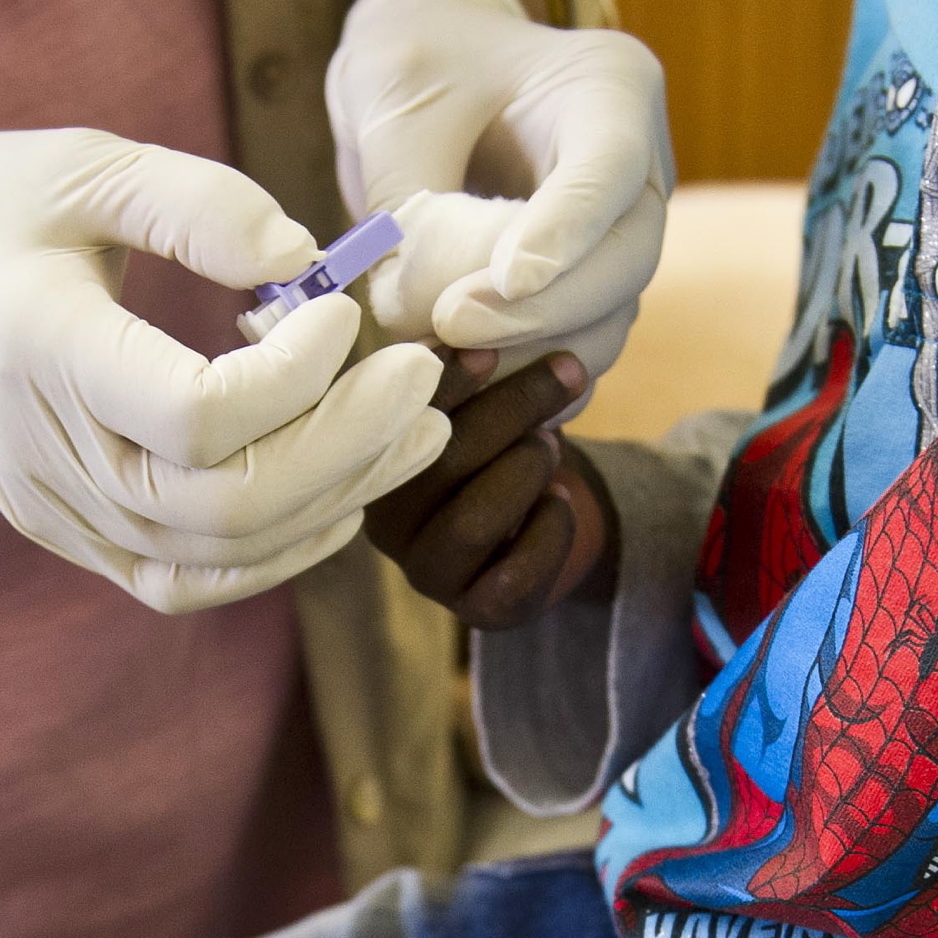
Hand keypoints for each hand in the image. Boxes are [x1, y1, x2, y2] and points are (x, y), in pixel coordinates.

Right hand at [0, 128, 447, 613]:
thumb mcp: (82, 164)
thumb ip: (197, 202)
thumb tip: (306, 260)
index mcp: (36, 347)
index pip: (196, 414)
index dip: (296, 377)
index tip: (345, 308)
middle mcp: (45, 453)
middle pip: (226, 503)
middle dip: (349, 446)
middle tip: (422, 376)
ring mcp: (58, 511)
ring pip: (222, 553)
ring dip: (338, 498)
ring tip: (416, 428)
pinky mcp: (76, 537)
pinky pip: (190, 579)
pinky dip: (281, 549)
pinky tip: (342, 493)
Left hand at [325, 0, 669, 380]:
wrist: (427, 78)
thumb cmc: (415, 63)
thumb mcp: (396, 101)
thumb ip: (409, 196)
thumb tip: (411, 312)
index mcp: (611, 87)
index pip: (612, 168)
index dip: (568, 232)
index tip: (507, 279)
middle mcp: (638, 166)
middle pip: (629, 258)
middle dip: (547, 308)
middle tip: (452, 325)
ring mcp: (620, 234)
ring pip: (611, 318)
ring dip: (535, 356)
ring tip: (448, 362)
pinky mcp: (589, 290)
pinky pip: (576, 349)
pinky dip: (528, 378)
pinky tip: (471, 392)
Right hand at [366, 349, 616, 628]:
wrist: (534, 536)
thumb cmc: (496, 454)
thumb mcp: (479, 411)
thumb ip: (469, 381)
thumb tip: (484, 327)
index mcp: (372, 465)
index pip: (398, 422)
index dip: (444, 385)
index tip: (489, 350)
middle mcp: (387, 524)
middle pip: (444, 462)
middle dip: (514, 408)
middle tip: (566, 374)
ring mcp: (428, 573)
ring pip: (474, 520)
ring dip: (526, 469)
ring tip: (554, 442)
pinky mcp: (476, 610)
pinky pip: (516, 570)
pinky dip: (550, 526)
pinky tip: (562, 499)